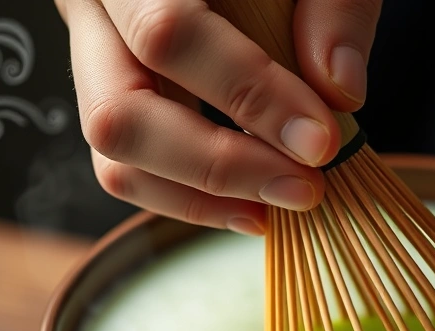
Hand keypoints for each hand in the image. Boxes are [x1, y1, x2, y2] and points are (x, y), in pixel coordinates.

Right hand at [54, 0, 381, 234]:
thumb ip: (335, 11)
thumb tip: (340, 91)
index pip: (170, 33)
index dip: (249, 95)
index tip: (320, 140)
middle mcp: (97, 9)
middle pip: (120, 109)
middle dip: (220, 164)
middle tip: (303, 188)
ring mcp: (94, 56)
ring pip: (114, 151)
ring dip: (201, 195)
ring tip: (280, 204)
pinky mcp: (110, 97)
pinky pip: (128, 168)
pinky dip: (191, 199)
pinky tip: (253, 206)